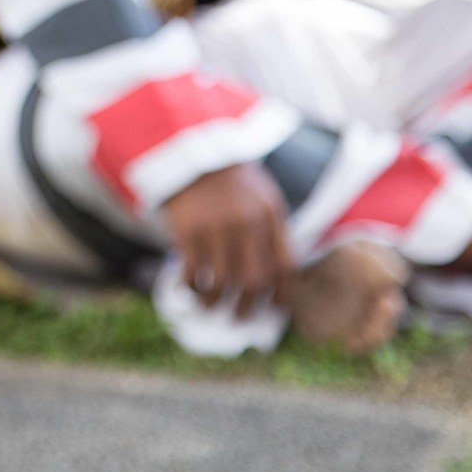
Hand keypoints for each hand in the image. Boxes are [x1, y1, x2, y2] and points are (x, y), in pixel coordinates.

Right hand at [160, 163, 292, 317]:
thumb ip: (273, 231)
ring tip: (211, 307)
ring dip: (216, 302)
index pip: (284, 265)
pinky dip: (192, 287)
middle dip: (248, 306)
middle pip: (253, 280)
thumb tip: (279, 276)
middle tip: (240, 317)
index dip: (282, 293)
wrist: (192, 154)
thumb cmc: (232, 180)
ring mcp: (215, 227)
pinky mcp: (187, 231)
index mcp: (270, 214)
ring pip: (222, 283)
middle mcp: (246, 223)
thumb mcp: (263, 196)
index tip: (275, 307)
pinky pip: (193, 273)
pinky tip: (190, 288)